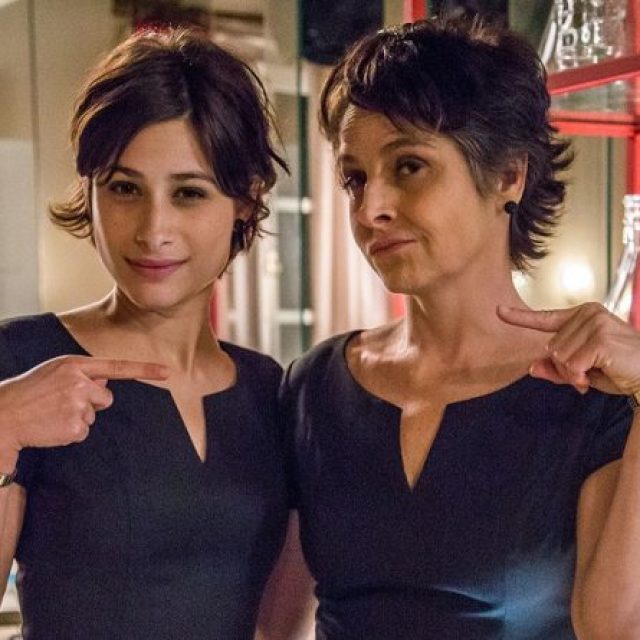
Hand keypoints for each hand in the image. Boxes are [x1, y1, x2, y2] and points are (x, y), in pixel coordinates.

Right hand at [0, 356, 167, 468]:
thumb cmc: (30, 392)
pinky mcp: (73, 427)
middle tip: (62, 403)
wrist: (4, 415)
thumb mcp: (55, 372)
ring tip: (53, 414)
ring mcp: (76, 406)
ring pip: (94, 416)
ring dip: (78, 418)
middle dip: (91, 403)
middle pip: (106, 398)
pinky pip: (84, 432)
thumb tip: (104, 384)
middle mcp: (79, 383)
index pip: (117, 367)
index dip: (145, 370)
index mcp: (74, 366)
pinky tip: (52, 426)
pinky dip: (70, 432)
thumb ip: (82, 374)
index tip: (167, 372)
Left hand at [497, 302, 639, 395]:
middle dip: (566, 368)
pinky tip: (601, 374)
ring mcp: (595, 323)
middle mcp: (588, 314)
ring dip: (574, 374)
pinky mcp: (600, 339)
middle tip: (590, 372)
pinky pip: (571, 365)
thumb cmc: (620, 370)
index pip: (546, 317)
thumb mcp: (583, 370)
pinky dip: (581, 377)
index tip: (499, 311)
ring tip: (597, 372)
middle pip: (551, 348)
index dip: (520, 317)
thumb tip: (531, 367)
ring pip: (559, 358)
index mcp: (583, 316)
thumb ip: (557, 369)